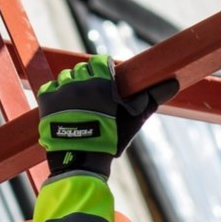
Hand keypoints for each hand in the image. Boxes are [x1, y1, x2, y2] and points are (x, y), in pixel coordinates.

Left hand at [37, 54, 179, 179]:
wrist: (81, 160)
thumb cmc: (111, 140)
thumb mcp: (134, 120)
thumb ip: (152, 99)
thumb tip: (174, 83)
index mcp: (102, 83)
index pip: (100, 61)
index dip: (103, 70)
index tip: (106, 81)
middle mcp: (80, 82)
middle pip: (83, 69)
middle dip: (88, 80)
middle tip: (93, 98)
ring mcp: (61, 90)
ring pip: (66, 77)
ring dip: (71, 87)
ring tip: (78, 105)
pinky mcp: (46, 99)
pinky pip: (50, 88)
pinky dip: (56, 96)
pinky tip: (64, 110)